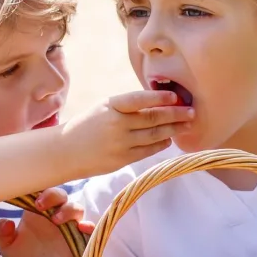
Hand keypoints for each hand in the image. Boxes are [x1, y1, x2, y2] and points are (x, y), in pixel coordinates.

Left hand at [0, 187, 91, 256]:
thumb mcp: (7, 247)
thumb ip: (3, 233)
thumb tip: (6, 222)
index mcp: (36, 212)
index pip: (41, 191)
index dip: (38, 188)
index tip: (29, 196)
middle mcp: (54, 215)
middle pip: (60, 195)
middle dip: (52, 196)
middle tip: (40, 206)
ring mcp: (68, 227)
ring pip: (76, 209)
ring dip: (68, 210)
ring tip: (56, 220)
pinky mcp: (78, 241)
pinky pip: (89, 229)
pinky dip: (89, 227)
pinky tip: (83, 228)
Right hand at [58, 89, 193, 175]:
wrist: (64, 151)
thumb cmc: (86, 126)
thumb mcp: (102, 109)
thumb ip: (126, 107)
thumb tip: (157, 104)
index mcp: (110, 106)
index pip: (139, 99)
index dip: (160, 98)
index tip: (176, 96)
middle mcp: (116, 124)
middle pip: (152, 118)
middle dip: (175, 114)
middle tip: (191, 111)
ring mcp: (119, 143)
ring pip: (153, 135)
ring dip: (173, 129)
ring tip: (186, 124)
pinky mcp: (121, 160)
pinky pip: (147, 151)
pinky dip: (160, 144)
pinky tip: (169, 139)